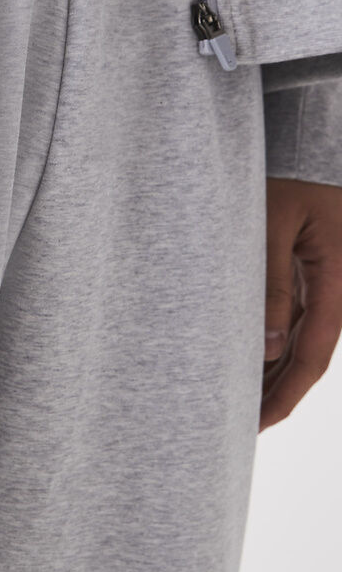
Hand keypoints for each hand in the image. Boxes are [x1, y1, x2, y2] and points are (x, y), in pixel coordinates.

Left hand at [261, 177, 341, 430]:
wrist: (309, 144)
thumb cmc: (291, 176)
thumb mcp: (272, 223)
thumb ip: (270, 280)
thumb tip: (268, 345)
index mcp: (335, 283)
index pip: (312, 357)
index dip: (285, 396)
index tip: (257, 424)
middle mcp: (337, 292)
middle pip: (308, 359)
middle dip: (277, 395)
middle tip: (240, 426)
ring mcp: (326, 285)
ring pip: (301, 343)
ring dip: (275, 374)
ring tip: (240, 405)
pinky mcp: (311, 275)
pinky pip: (295, 320)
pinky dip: (274, 345)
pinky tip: (252, 361)